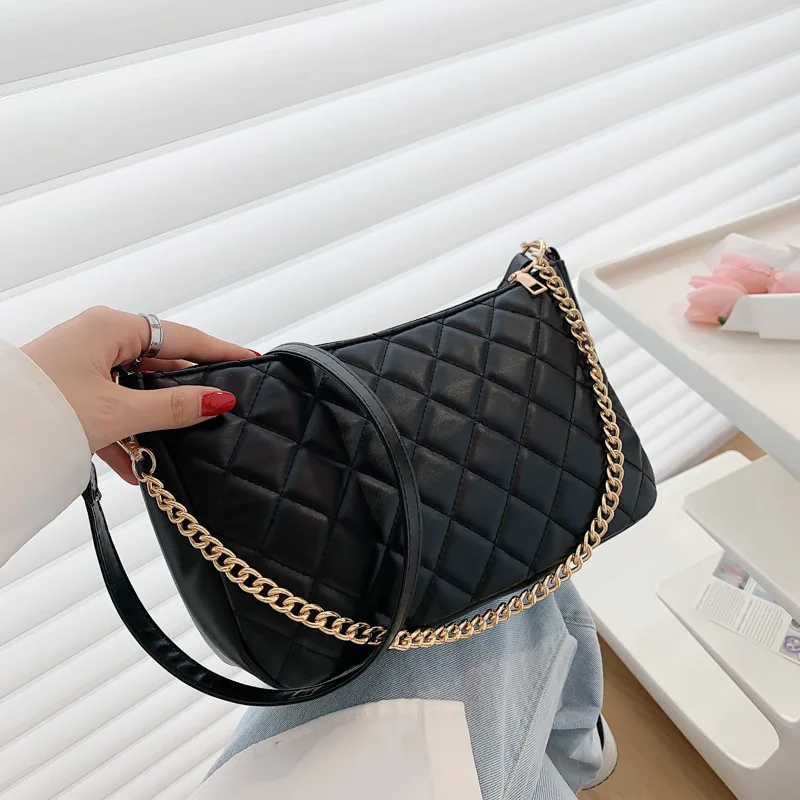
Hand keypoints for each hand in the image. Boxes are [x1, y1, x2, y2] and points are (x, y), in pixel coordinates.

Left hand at [22, 306, 255, 483]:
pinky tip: (135, 467)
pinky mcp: (69, 388)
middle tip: (215, 412)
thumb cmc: (42, 410)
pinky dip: (123, 434)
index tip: (250, 359)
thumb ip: (173, 407)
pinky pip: (109, 407)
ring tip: (172, 452)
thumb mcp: (118, 411)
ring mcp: (81, 364)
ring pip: (134, 389)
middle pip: (159, 363)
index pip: (183, 337)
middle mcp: (97, 338)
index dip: (220, 350)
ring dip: (150, 423)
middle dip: (181, 396)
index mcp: (112, 328)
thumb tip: (218, 399)